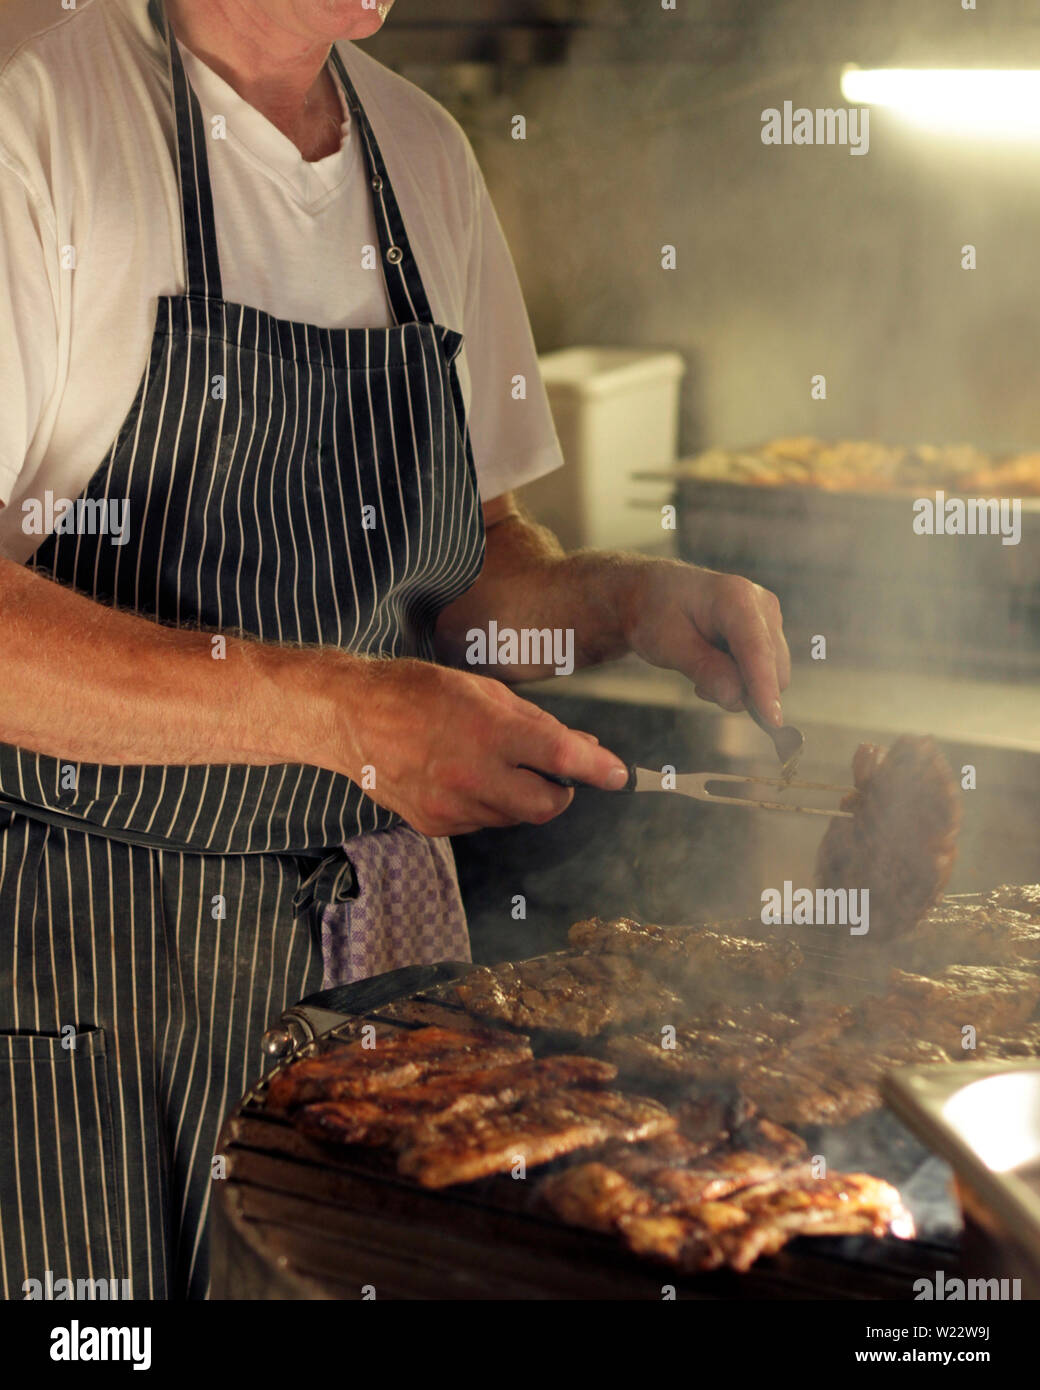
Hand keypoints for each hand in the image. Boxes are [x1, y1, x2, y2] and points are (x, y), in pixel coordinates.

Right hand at [329, 657, 629, 835]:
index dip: (597, 768)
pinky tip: (464, 775)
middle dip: (560, 791)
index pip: (559, 756)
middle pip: (546, 806)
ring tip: (492, 763)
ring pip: (514, 816)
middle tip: (554, 772)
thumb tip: (582, 746)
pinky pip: (481, 822)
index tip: (619, 774)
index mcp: (488, 731)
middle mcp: (471, 775)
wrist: (351, 717)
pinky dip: (487, 803)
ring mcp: (451, 806)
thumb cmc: (417, 691)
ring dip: (520, 796)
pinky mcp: (433, 824)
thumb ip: (536, 722)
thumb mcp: (482, 691)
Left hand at [621, 560, 790, 722]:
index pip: (757, 649)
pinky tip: (715, 667)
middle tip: (699, 687)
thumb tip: (735, 697)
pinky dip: (743, 680)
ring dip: (741, 686)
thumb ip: (703, 669)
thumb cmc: (656, 614)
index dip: (764, 686)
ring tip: (702, 671)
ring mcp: (769, 618)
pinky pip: (767, 672)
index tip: (772, 720)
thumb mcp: (667, 644)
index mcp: (735, 597)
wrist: (653, 595)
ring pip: (773, 675)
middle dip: (743, 690)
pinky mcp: (769, 633)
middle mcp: (762, 604)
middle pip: (773, 669)